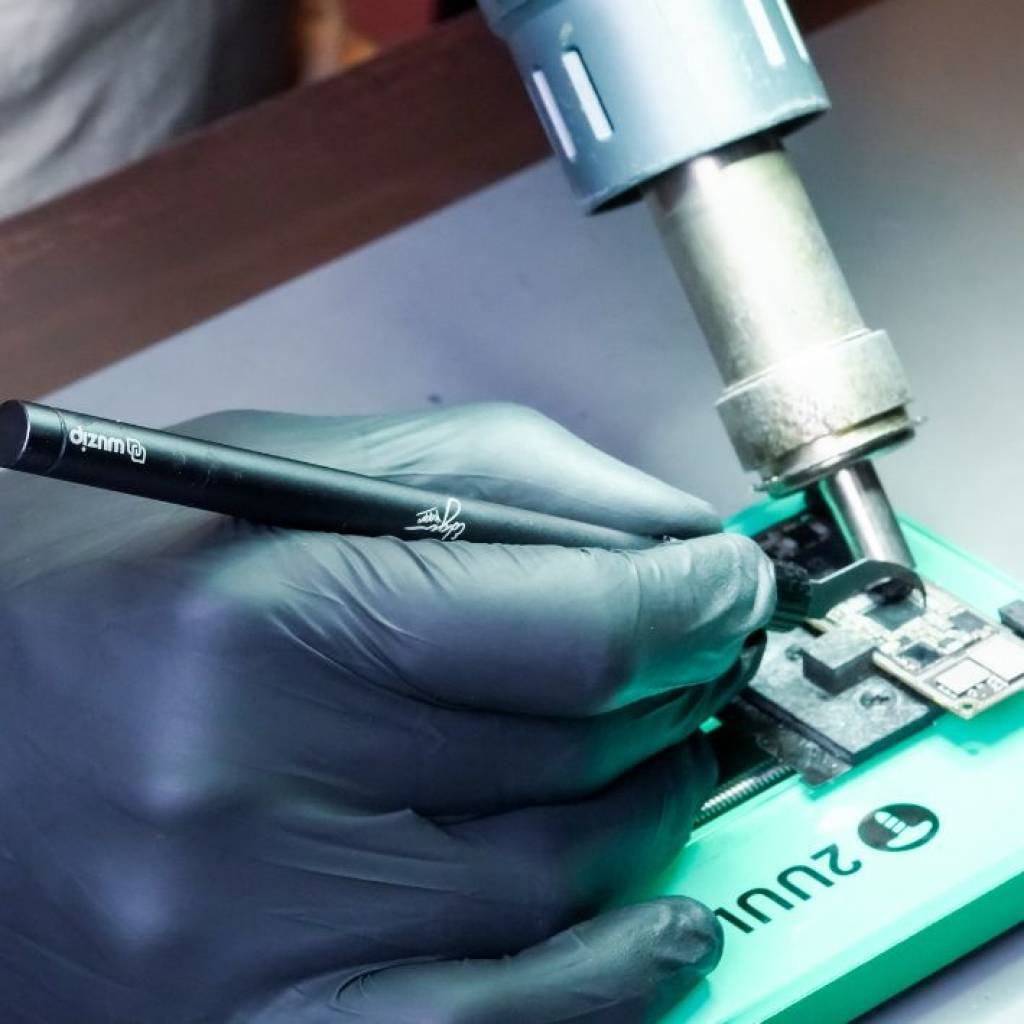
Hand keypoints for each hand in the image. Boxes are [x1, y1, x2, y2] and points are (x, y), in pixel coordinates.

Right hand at [0, 403, 773, 1021]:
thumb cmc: (108, 588)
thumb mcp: (287, 482)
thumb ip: (490, 481)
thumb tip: (663, 536)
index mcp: (253, 618)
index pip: (574, 627)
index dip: (690, 601)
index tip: (728, 588)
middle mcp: (240, 793)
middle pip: (578, 758)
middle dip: (672, 693)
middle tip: (694, 656)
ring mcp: (242, 945)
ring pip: (559, 888)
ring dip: (645, 809)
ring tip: (654, 753)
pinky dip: (607, 983)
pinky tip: (662, 927)